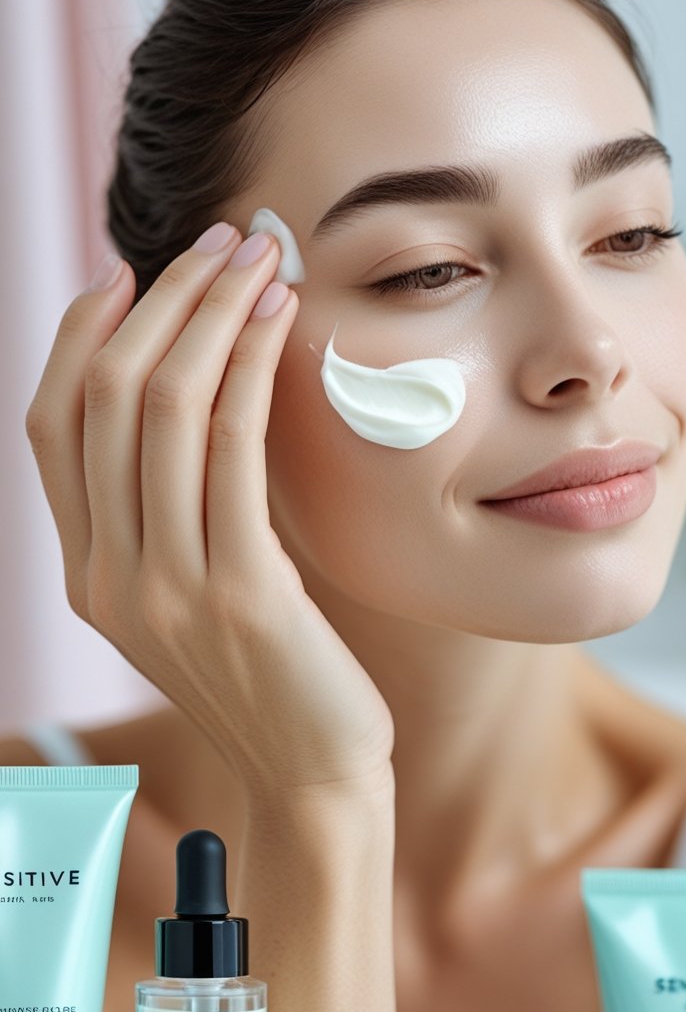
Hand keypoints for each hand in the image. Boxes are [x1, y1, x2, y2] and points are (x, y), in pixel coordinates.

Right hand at [25, 226, 394, 797]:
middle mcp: (107, 575)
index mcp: (85, 571)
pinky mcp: (241, 591)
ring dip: (211, 314)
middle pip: (104, 398)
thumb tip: (185, 392)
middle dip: (164, 300)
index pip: (49, 424)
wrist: (309, 771)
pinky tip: (279, 322)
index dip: (80, 334)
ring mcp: (166, 587)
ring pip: (162, 409)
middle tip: (221, 240)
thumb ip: (166, 512)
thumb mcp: (190, 593)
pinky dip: (251, 369)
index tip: (130, 271)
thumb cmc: (267, 672)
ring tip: (260, 258)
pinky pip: (231, 450)